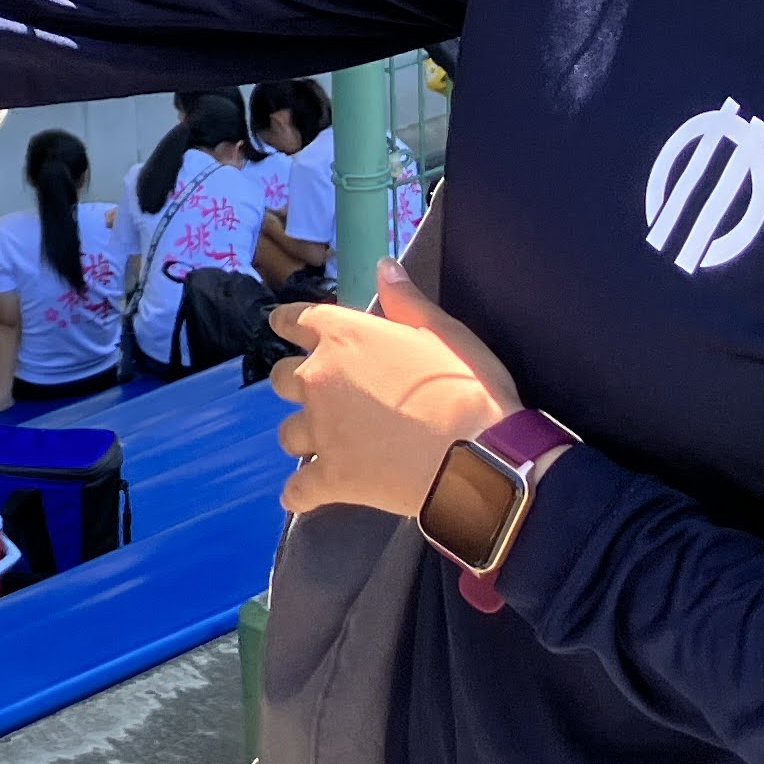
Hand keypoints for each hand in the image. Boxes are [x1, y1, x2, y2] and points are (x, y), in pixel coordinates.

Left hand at [264, 260, 521, 518]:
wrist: (481, 455)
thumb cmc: (468, 386)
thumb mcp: (445, 331)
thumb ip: (407, 300)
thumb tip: (383, 266)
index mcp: (342, 337)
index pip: (293, 321)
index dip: (288, 324)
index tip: (284, 328)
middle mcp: (319, 380)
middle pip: (282, 379)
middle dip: (299, 384)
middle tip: (326, 395)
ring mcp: (322, 431)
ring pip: (288, 434)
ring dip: (304, 436)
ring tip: (327, 444)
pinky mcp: (332, 478)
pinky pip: (297, 490)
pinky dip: (300, 493)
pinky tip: (304, 496)